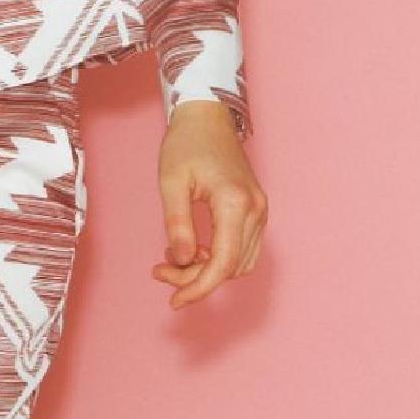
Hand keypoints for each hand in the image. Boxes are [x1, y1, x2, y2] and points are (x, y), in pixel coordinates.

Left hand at [153, 101, 267, 310]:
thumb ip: (177, 224)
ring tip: (171, 259)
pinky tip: (191, 249)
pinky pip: (241, 248)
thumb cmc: (186, 144)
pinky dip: (217, 257)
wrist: (207, 117)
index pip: (222, 263)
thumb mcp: (171, 183)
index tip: (174, 301)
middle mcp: (255, 210)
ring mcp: (259, 211)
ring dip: (206, 270)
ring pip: (238, 262)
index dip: (198, 287)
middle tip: (160, 271)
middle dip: (195, 278)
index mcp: (235, 203)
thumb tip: (181, 261)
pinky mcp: (255, 210)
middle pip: (230, 267)